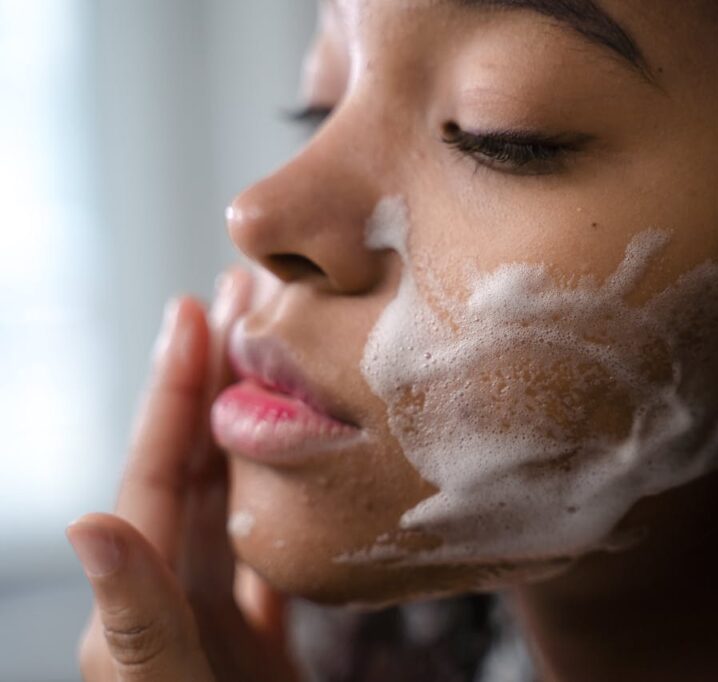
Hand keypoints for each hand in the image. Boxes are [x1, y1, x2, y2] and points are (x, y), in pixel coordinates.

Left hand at [67, 268, 299, 681]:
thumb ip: (137, 624)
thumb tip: (89, 518)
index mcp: (137, 607)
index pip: (154, 476)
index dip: (173, 391)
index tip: (193, 310)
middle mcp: (170, 601)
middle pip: (195, 472)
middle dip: (216, 384)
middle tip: (245, 302)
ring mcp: (216, 622)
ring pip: (235, 505)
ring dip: (255, 430)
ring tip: (280, 360)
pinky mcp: (257, 648)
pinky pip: (271, 557)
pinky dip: (287, 506)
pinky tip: (310, 469)